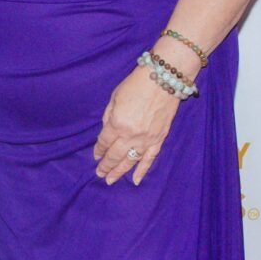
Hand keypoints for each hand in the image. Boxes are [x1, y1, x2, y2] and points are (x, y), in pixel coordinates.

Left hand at [92, 67, 180, 185]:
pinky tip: (134, 180)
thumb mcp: (115, 97)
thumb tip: (106, 131)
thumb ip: (109, 116)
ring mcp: (146, 139)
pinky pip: (149, 159)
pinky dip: (142, 171)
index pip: (104, 142)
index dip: (98, 150)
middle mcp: (131, 135)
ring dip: (119, 172)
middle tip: (100, 173)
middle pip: (115, 155)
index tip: (96, 155)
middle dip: (105, 165)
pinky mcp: (159, 139)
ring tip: (110, 180)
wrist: (165, 79)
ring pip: (130, 161)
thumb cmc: (137, 84)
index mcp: (117, 123)